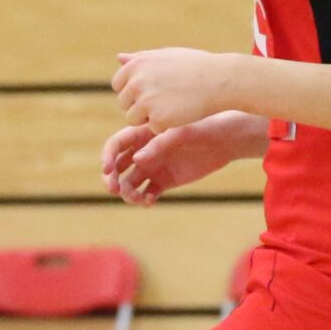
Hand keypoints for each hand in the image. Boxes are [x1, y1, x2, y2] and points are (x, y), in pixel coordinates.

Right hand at [100, 119, 245, 204]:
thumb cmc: (202, 129)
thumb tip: (137, 159)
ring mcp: (153, 167)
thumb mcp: (181, 134)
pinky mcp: (164, 181)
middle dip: (112, 179)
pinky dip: (144, 199)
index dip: (107, 158)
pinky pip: (147, 193)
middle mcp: (143, 151)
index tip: (108, 171)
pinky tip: (150, 200)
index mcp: (142, 134)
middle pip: (117, 167)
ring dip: (127, 193)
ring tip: (137, 198)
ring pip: (130, 183)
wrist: (223, 141)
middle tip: (115, 189)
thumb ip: (158, 145)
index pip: (115, 145)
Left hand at [112, 48, 233, 131]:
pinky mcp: (157, 118)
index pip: (119, 85)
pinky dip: (165, 126)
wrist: (220, 80)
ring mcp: (145, 101)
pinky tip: (180, 115)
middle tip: (166, 101)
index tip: (155, 91)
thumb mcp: (166, 56)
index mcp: (136, 65)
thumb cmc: (196, 66)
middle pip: (125, 103)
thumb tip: (119, 58)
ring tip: (172, 109)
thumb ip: (140, 59)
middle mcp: (136, 81)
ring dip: (149, 118)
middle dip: (141, 106)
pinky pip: (151, 129)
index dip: (135, 91)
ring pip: (133, 119)